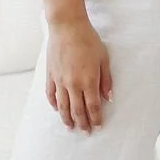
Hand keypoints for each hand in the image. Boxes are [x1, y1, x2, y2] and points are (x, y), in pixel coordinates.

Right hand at [45, 16, 112, 132]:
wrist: (67, 27)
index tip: (98, 126)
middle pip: (78, 110)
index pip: (93, 106)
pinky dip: (54, 104)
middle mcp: (73, 84)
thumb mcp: (103, 58)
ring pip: (63, 106)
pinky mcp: (50, 75)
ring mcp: (60, 80)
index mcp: (88, 81)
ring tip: (70, 127)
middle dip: (82, 123)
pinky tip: (57, 110)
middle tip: (85, 132)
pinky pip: (51, 94)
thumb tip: (109, 98)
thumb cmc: (88, 40)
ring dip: (67, 119)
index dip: (96, 118)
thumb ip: (106, 80)